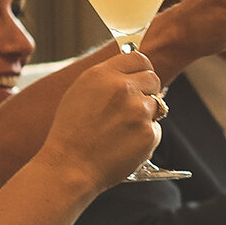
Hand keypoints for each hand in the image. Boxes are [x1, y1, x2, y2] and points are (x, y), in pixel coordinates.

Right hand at [41, 48, 163, 191]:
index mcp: (103, 75)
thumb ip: (106, 79)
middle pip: (153, 78)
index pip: (138, 58)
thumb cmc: (70, 133)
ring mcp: (138, 110)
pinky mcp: (148, 132)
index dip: (141, 69)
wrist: (69, 166)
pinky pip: (155, 129)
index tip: (139, 79)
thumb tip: (129, 72)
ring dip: (144, 116)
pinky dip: (144, 137)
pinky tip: (124, 144)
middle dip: (147, 91)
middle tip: (132, 108)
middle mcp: (123, 88)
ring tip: (120, 131)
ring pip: (156, 105)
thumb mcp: (79, 93)